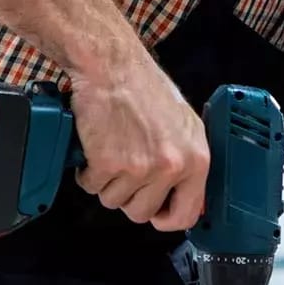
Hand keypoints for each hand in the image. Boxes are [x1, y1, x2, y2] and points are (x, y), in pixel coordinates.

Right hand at [68, 58, 208, 231]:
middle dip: (128, 195)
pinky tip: (95, 147)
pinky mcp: (109, 164)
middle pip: (142, 213)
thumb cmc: (143, 88)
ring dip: (106, 181)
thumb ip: (187, 163)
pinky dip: (87, 171)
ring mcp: (140, 168)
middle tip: (123, 169)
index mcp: (196, 159)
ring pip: (114, 201)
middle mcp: (171, 166)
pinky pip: (91, 187)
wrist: (112, 66)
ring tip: (110, 149)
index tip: (155, 213)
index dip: (165, 218)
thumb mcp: (183, 125)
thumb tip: (186, 196)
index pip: (186, 214)